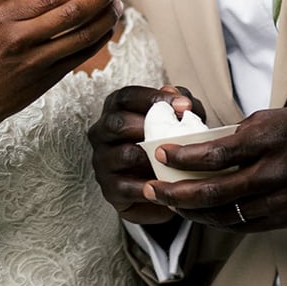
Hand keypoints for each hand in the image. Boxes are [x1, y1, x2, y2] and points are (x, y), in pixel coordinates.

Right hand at [0, 0, 120, 148]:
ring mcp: (37, 61)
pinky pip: (80, 56)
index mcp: (7, 17)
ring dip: (105, 20)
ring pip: (82, 36)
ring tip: (115, 7)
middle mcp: (22, 38)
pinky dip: (98, 41)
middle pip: (72, 14)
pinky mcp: (47, 79)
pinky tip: (106, 30)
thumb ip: (23, 3)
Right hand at [88, 83, 206, 225]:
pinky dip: (147, 187)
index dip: (154, 98)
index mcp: (116, 110)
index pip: (126, 97)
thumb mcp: (176, 120)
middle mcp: (103, 133)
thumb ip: (180, 105)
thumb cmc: (166, 145)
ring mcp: (103, 161)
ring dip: (152, 157)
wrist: (162, 189)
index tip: (184, 105)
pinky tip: (164, 185)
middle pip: (117, 123)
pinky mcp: (109, 189)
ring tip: (175, 160)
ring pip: (123, 154)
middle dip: (148, 126)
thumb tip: (182, 101)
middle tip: (175, 132)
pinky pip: (125, 187)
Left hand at [144, 106, 286, 232]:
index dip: (183, 156)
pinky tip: (203, 214)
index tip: (161, 154)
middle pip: (213, 191)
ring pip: (225, 215)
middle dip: (176, 192)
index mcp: (270, 140)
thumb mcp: (279, 116)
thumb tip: (208, 143)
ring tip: (170, 204)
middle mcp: (274, 174)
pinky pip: (245, 225)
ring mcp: (281, 202)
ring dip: (193, 211)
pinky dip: (219, 220)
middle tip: (152, 188)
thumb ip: (243, 132)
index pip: (215, 153)